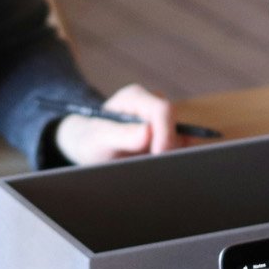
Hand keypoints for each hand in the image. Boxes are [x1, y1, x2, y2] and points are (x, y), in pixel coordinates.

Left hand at [54, 83, 183, 163]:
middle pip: (175, 125)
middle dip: (169, 148)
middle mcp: (151, 106)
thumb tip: (148, 132)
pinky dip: (171, 160)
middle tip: (154, 168)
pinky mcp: (165, 137)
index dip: (166, 133)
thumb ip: (121, 135)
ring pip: (180, 139)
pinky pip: (178, 148)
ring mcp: (159, 122)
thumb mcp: (98, 139)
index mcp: (135, 97)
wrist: (88, 147)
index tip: (159, 155)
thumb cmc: (89, 139)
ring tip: (148, 169)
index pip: (163, 110)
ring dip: (170, 156)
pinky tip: (154, 170)